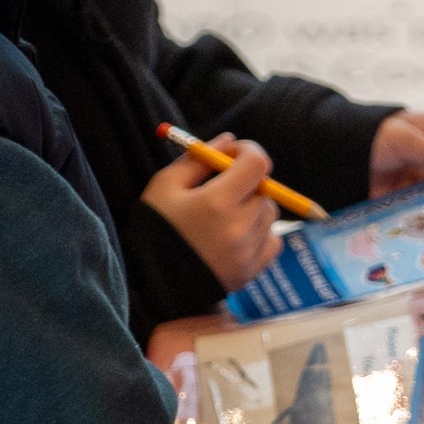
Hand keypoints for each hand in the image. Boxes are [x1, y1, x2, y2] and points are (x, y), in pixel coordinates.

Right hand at [141, 135, 283, 290]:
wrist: (150, 283)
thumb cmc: (154, 227)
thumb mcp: (166, 184)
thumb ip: (199, 158)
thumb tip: (229, 141)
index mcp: (216, 202)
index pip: (257, 163)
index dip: (247, 152)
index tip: (232, 156)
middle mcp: (237, 228)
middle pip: (265, 189)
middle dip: (246, 182)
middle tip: (223, 187)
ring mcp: (246, 253)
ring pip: (269, 214)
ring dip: (253, 207)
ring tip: (224, 216)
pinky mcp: (250, 272)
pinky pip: (273, 241)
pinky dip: (261, 233)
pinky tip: (236, 235)